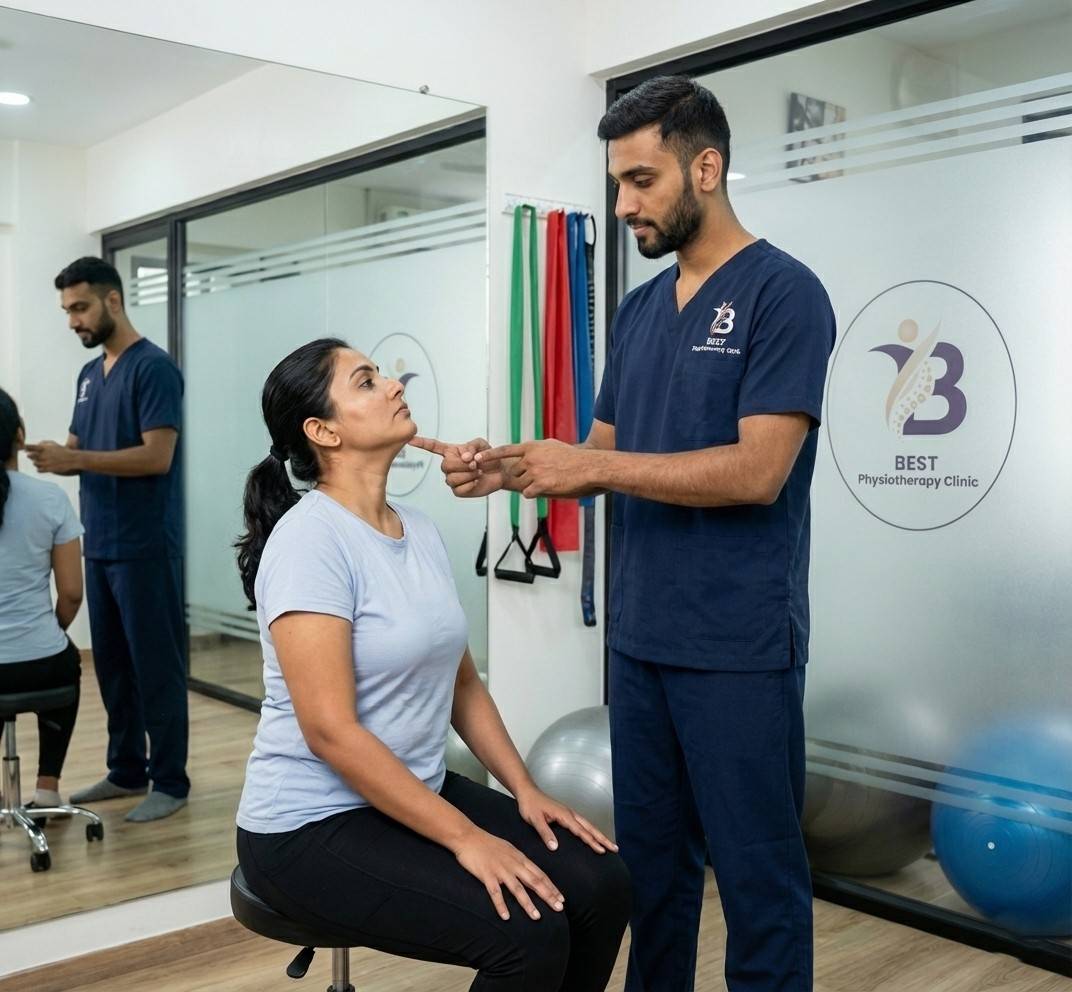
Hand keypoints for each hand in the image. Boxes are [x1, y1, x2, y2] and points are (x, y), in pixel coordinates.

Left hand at [24, 441, 79, 474]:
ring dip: (36, 462)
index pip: (29, 447)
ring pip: (34, 463)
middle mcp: (43, 455)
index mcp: (44, 448)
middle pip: (29, 456)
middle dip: (31, 456)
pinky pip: (38, 470)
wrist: (72, 459)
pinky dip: (40, 469)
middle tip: (35, 456)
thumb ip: (43, 443)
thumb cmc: (62, 450)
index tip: (26, 449)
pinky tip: (44, 466)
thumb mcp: (53, 443)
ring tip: (42, 461)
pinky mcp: (48, 469)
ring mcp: (45, 462)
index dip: (26, 448)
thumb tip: (36, 444)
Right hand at [410, 436, 504, 497]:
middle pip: (445, 466)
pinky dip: (471, 484)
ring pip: (452, 478)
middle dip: (462, 465)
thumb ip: (472, 446)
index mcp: (451, 452)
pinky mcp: (459, 491)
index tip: (410, 440)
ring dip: (468, 474)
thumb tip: (464, 457)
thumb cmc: (488, 456)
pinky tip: (477, 480)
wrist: (500, 471)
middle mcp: (448, 466)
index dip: (421, 443)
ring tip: (478, 471)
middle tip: (475, 463)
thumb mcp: (482, 444)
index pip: (433, 447)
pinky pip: (459, 489)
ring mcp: (452, 479)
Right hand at [452, 826, 564, 921]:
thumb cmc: (487, 843)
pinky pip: (495, 893)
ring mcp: (500, 870)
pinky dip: (501, 905)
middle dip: (547, 895)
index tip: (561, 899)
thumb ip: (519, 860)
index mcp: (519, 858)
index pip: (539, 874)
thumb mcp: (508, 848)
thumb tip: (530, 870)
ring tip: (537, 916)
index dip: (551, 887)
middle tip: (559, 908)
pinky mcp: (486, 875)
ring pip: (517, 889)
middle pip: (533, 881)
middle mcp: (512, 864)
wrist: (468, 836)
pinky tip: (506, 917)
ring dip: (528, 904)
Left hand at [477, 440, 592, 498]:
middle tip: (542, 475)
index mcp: (531, 447)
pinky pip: (528, 493)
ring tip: (549, 479)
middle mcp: (530, 458)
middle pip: (515, 472)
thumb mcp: (551, 446)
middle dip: (523, 477)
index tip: (477, 458)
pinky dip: (535, 493)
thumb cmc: (571, 457)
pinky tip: (549, 487)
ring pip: (522, 484)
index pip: (505, 451)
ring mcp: (534, 471)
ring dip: (532, 485)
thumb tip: (524, 451)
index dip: (490, 455)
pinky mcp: (540, 485)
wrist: (587, 467)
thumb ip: (535, 449)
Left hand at [516, 785, 617, 854]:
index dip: (591, 842)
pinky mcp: (566, 815)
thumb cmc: (530, 805)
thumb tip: (555, 847)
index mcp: (564, 815)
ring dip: (599, 835)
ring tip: (609, 844)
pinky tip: (593, 836)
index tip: (602, 851)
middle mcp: (570, 814)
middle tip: (615, 848)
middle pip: (590, 828)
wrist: (527, 792)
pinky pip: (582, 824)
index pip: (581, 831)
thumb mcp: (534, 819)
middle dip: (603, 838)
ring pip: (588, 825)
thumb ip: (545, 832)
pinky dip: (591, 831)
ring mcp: (569, 813)